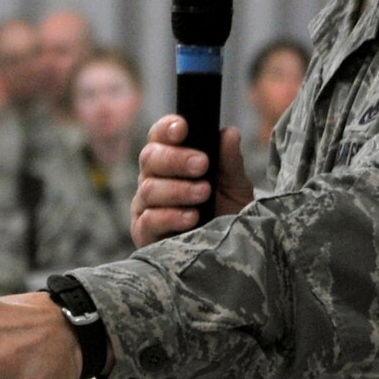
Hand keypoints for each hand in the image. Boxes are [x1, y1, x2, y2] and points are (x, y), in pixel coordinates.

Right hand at [133, 117, 252, 247]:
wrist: (227, 250)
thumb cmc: (227, 212)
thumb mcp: (235, 185)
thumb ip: (230, 161)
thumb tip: (229, 133)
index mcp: (171, 159)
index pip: (159, 135)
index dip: (167, 128)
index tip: (183, 129)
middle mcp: (153, 178)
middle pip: (150, 158)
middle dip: (176, 159)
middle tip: (202, 165)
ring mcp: (145, 205)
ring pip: (149, 189)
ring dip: (178, 190)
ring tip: (203, 194)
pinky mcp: (143, 232)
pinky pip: (148, 220)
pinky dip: (170, 217)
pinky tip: (191, 217)